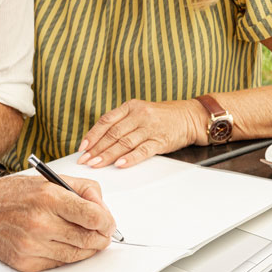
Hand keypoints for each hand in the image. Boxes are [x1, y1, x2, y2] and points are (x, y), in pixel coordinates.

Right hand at [0, 175, 115, 271]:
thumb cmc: (15, 193)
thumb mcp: (50, 179)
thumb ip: (82, 189)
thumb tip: (102, 208)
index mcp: (49, 198)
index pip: (92, 216)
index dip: (107, 221)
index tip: (109, 222)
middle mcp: (40, 223)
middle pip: (87, 239)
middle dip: (101, 237)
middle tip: (103, 233)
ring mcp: (32, 245)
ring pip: (75, 255)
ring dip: (87, 248)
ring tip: (87, 238)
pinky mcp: (26, 262)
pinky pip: (58, 264)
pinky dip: (66, 255)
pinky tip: (64, 244)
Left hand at [77, 99, 204, 168]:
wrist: (189, 117)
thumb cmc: (162, 117)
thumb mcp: (139, 112)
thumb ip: (121, 123)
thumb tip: (98, 141)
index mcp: (130, 107)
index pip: (106, 121)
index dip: (92, 134)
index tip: (82, 147)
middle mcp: (139, 115)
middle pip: (113, 133)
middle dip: (96, 149)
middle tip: (85, 160)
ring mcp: (149, 128)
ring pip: (124, 143)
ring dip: (108, 155)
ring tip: (96, 164)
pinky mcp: (160, 141)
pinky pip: (142, 151)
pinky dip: (130, 158)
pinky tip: (119, 164)